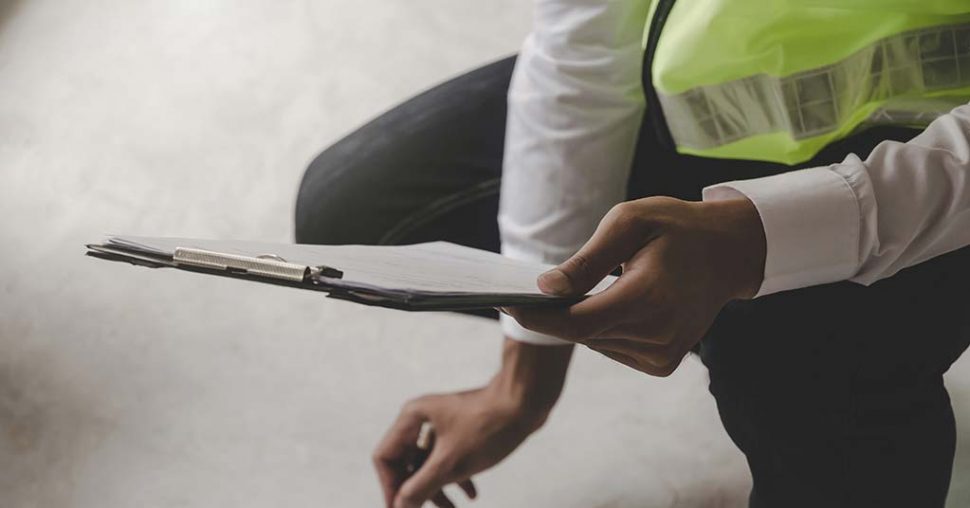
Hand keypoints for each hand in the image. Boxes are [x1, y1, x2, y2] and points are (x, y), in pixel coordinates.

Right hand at [373, 339, 571, 507]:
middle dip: (417, 491)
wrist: (528, 400)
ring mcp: (441, 422)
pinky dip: (455, 476)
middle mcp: (420, 417)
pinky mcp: (460, 427)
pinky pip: (447, 456)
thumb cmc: (489, 426)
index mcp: (411, 418)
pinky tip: (471, 494)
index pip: (385, 458)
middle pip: (406, 463)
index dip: (390, 489)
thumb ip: (420, 487)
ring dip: (438, 488)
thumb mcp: (451, 463)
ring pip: (428, 462)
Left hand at [504, 196, 764, 375]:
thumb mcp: (629, 222)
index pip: (578, 321)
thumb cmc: (675, 228)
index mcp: (649, 297)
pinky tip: (611, 303)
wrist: (727, 253)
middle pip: (582, 333)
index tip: (505, 305)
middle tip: (523, 292)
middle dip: (551, 315)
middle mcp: (657, 333)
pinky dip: (601, 329)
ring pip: (595, 343)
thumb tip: (546, 287)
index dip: (538, 318)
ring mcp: (662, 354)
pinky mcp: (662, 363)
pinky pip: (612, 348)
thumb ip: (587, 260)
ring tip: (572, 292)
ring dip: (578, 320)